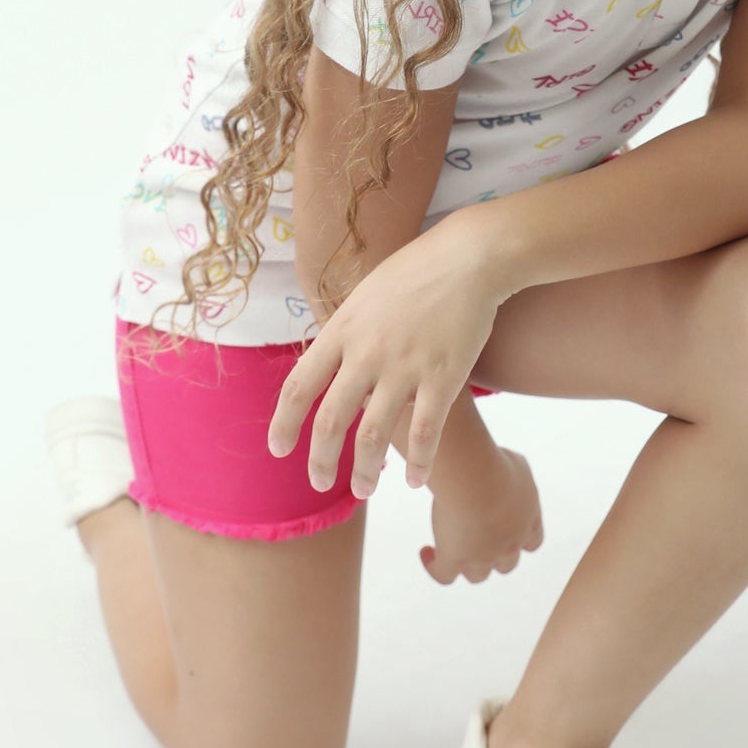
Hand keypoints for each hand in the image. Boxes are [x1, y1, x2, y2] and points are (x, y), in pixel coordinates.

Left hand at [267, 213, 505, 498]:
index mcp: (342, 330)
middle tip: (321, 483)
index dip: (284, 424)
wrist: (469, 257)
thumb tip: (329, 369)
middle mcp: (366, 353)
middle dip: (321, 461)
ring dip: (364, 472)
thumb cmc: (416, 272)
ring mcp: (405, 367)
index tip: (279, 450)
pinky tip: (414, 479)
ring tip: (364, 490)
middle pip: (330, 421)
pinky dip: (417, 462)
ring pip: (373, 437)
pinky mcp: (444, 376)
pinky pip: (425, 432)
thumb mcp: (364, 296)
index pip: (299, 386)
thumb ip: (345, 334)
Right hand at [419, 446, 543, 584]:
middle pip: (506, 565)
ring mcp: (482, 557)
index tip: (505, 527)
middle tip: (476, 536)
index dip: (519, 540)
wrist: (476, 480)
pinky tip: (427, 551)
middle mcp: (509, 545)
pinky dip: (434, 567)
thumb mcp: (515, 465)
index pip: (532, 543)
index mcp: (528, 522)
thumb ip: (514, 476)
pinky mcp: (454, 560)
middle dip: (493, 553)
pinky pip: (443, 576)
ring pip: (477, 575)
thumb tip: (503, 471)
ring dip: (466, 564)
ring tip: (449, 545)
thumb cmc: (495, 466)